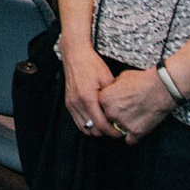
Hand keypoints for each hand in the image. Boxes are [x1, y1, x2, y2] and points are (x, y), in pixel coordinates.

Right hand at [59, 7, 121, 130]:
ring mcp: (71, 105)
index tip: (119, 133)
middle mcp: (77, 104)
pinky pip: (78, 122)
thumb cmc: (91, 64)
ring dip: (95, 131)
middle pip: (92, 130)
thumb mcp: (107, 78)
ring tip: (106, 128)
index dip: (111, 132)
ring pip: (84, 129)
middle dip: (104, 133)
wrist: (75, 55)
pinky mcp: (69, 104)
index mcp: (87, 98)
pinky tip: (96, 121)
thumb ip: (113, 96)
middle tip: (115, 131)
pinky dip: (88, 125)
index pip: (100, 125)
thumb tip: (121, 110)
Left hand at [104, 37, 181, 140]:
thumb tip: (110, 92)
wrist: (162, 86)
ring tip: (135, 117)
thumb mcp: (122, 77)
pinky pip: (129, 140)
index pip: (99, 109)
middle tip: (126, 111)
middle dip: (115, 118)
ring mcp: (122, 123)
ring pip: (118, 131)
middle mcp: (111, 112)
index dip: (108, 107)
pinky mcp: (135, 132)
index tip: (115, 105)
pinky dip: (134, 136)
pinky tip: (138, 127)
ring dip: (124, 127)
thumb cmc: (143, 80)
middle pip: (108, 121)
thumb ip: (112, 87)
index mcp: (104, 99)